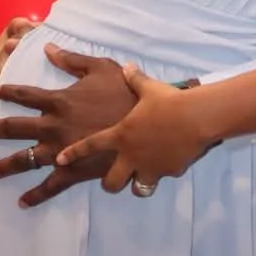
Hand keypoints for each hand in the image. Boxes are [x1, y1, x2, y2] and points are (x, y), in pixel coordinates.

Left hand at [0, 47, 137, 207]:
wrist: (146, 126)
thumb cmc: (126, 93)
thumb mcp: (101, 68)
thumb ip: (72, 60)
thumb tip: (47, 47)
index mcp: (58, 100)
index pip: (24, 95)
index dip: (8, 92)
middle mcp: (52, 126)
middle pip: (13, 128)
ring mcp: (60, 151)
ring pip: (24, 160)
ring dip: (4, 166)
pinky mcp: (73, 171)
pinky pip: (49, 186)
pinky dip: (35, 196)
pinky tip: (22, 202)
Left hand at [57, 65, 213, 193]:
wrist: (194, 117)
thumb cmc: (167, 100)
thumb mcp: (148, 87)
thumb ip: (134, 79)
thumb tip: (127, 66)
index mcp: (119, 134)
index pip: (89, 146)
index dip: (73, 154)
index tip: (61, 160)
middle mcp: (130, 155)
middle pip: (110, 182)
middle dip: (109, 184)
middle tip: (112, 178)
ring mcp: (148, 167)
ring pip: (135, 189)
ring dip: (136, 186)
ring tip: (139, 182)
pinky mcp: (167, 172)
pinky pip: (160, 180)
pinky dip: (161, 176)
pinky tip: (168, 168)